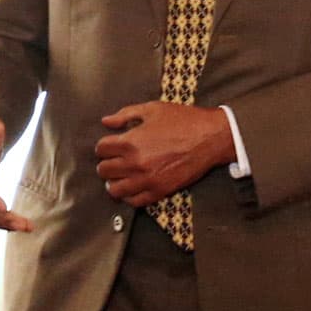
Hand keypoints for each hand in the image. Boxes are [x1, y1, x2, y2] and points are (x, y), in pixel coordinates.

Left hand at [94, 102, 234, 207]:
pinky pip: (135, 201)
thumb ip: (125, 115)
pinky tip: (130, 188)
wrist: (209, 137)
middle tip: (113, 160)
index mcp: (131, 141)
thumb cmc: (183, 120)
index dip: (103, 146)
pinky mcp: (160, 191)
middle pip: (104, 170)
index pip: (101, 149)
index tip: (109, 146)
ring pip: (115, 189)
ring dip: (113, 182)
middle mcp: (135, 163)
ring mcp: (147, 179)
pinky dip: (128, 196)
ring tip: (118, 176)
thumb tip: (106, 122)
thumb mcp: (152, 109)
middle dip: (106, 163)